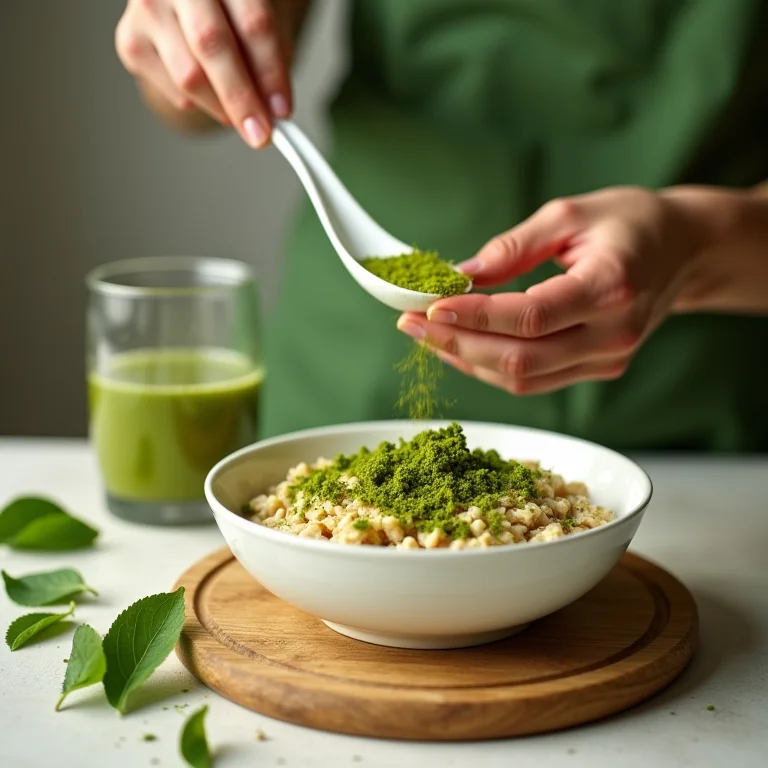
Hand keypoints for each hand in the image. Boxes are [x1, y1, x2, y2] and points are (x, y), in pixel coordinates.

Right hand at [116, 0, 294, 146]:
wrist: (193, 1)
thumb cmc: (234, 10)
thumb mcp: (265, 18)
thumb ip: (272, 57)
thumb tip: (274, 109)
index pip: (252, 23)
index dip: (270, 72)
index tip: (282, 110)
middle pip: (211, 45)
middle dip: (240, 97)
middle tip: (260, 133)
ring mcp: (147, 8)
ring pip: (188, 75)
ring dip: (221, 107)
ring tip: (240, 114)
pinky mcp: (130, 41)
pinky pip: (172, 90)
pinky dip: (199, 103)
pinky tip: (209, 89)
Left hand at [397, 186, 713, 395]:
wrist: (682, 249)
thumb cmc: (628, 222)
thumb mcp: (568, 214)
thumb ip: (512, 248)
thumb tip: (457, 278)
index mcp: (611, 287)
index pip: (530, 316)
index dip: (474, 317)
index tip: (427, 307)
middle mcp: (613, 334)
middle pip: (520, 360)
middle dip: (457, 345)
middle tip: (410, 325)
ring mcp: (608, 359)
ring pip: (523, 379)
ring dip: (467, 360)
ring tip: (426, 335)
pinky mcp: (600, 369)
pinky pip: (535, 380)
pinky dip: (491, 367)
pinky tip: (461, 347)